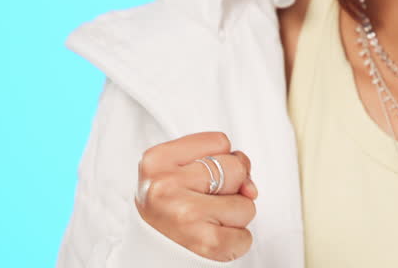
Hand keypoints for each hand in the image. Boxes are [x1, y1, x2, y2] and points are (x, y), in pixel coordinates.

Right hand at [134, 131, 259, 260]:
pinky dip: (237, 241)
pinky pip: (246, 237)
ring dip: (234, 216)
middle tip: (203, 202)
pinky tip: (213, 239)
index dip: (219, 160)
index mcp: (157, 159)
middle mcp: (166, 185)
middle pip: (237, 170)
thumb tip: (250, 189)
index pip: (221, 142)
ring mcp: (185, 213)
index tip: (199, 178)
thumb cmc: (170, 208)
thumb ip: (222, 162)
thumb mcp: (181, 172)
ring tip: (206, 222)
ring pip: (246, 204)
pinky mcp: (205, 242)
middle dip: (231, 188)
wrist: (146, 255)